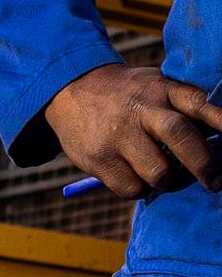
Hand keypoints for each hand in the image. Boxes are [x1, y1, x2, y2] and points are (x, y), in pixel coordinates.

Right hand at [46, 61, 221, 197]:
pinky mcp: (98, 158)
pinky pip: (132, 189)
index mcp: (161, 89)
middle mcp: (140, 109)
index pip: (198, 103)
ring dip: (166, 181)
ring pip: (158, 173)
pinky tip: (134, 174)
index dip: (221, 120)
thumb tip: (219, 144)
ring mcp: (117, 134)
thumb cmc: (128, 96)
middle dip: (203, 164)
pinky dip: (140, 188)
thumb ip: (183, 108)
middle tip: (214, 182)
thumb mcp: (156, 87)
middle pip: (179, 135)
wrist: (71, 89)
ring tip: (160, 172)